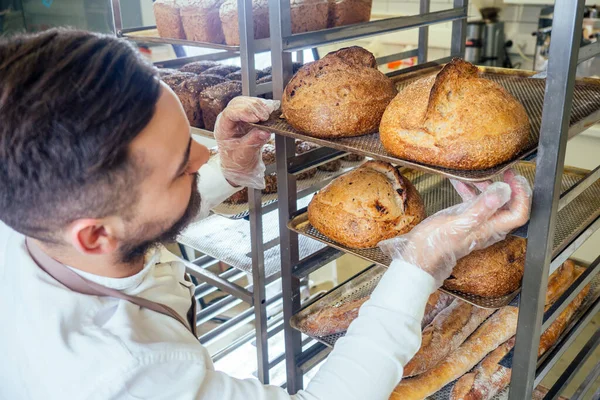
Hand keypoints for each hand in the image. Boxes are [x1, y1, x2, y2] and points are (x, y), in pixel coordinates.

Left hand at [214, 96, 279, 188]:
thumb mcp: (244, 154)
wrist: (240, 164)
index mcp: (223, 128)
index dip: (244, 112)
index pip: (230, 113)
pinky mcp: (248, 115)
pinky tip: (270, 109)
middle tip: (265, 117)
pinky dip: (263, 106)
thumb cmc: (237, 160)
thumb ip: (253, 142)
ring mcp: (238, 116)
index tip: (257, 118)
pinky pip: (254, 105)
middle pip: (238, 103)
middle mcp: (229, 119)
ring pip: (246, 101)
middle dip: (253, 107)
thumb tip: (264, 131)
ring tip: (268, 115)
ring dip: (259, 105)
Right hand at [378, 169, 531, 287]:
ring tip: (481, 173)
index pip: (518, 214)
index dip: (521, 195)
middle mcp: (487, 225)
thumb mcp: (458, 224)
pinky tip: (458, 181)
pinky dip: (469, 189)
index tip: (512, 178)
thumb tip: (502, 192)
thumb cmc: (437, 244)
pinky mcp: (463, 218)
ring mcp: (475, 222)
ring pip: (491, 201)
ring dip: (488, 185)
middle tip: (505, 171)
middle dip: (509, 187)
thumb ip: (480, 209)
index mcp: (490, 228)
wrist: (419, 254)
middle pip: (509, 206)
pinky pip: (472, 201)